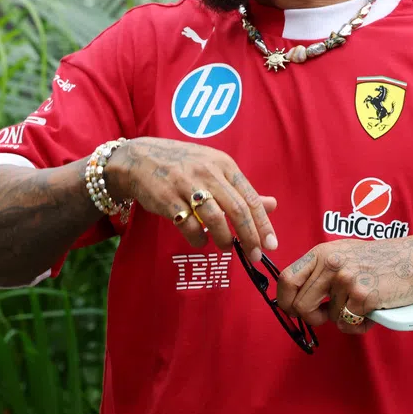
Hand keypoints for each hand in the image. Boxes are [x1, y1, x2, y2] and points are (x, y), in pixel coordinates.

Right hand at [105, 137, 277, 260]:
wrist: (139, 158)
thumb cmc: (183, 165)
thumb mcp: (214, 168)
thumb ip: (241, 189)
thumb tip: (272, 205)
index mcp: (224, 164)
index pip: (250, 198)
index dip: (263, 224)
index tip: (271, 244)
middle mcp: (208, 172)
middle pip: (237, 209)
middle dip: (250, 236)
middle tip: (255, 255)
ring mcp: (186, 184)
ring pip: (214, 218)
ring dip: (224, 238)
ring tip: (227, 247)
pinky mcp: (167, 198)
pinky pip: (188, 224)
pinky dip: (198, 238)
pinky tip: (200, 241)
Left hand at [275, 236, 412, 334]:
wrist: (412, 260)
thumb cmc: (377, 261)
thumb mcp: (341, 254)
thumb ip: (319, 272)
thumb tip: (295, 298)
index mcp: (321, 253)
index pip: (286, 279)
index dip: (284, 300)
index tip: (292, 309)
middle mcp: (330, 265)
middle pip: (300, 305)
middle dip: (311, 318)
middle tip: (325, 316)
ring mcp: (346, 280)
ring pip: (329, 318)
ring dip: (344, 319)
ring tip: (360, 306)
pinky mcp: (363, 296)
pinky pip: (349, 324)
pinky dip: (360, 325)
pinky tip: (371, 312)